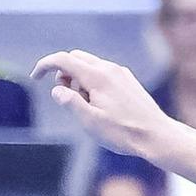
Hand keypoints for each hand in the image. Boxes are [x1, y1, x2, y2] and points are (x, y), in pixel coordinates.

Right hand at [34, 50, 175, 163]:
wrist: (160, 137)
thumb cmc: (126, 132)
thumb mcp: (90, 121)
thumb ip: (69, 102)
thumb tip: (58, 90)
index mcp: (98, 76)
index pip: (63, 59)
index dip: (44, 65)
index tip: (36, 77)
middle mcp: (110, 69)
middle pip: (76, 58)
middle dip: (63, 72)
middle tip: (67, 95)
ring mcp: (122, 74)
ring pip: (90, 65)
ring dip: (78, 78)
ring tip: (86, 104)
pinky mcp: (129, 82)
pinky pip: (103, 73)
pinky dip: (92, 82)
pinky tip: (99, 103)